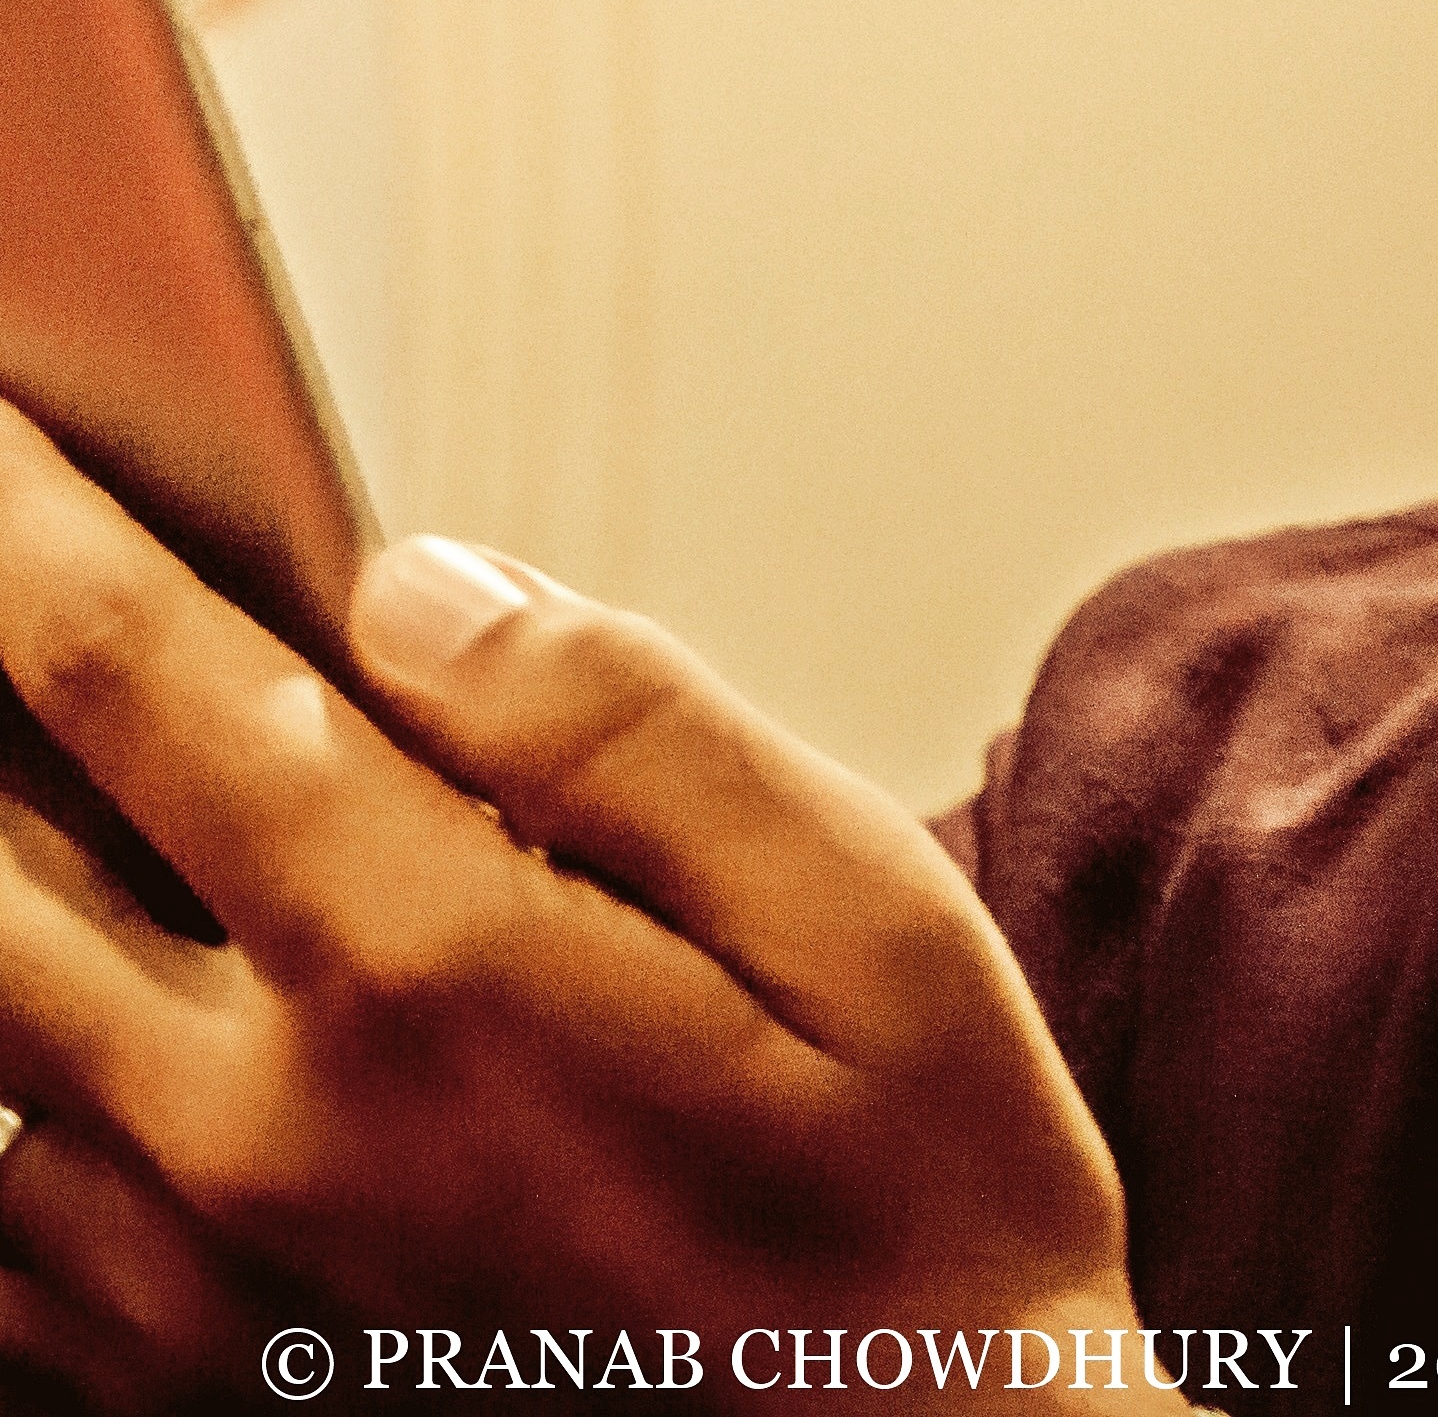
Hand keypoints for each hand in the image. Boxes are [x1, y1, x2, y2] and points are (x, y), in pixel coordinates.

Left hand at [0, 402, 1133, 1377]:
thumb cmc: (926, 1201)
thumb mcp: (860, 908)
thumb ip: (625, 726)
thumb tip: (416, 590)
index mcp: (428, 975)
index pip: (139, 682)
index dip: (26, 528)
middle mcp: (261, 1138)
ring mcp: (207, 1293)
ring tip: (38, 782)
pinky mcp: (208, 1400)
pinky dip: (2, 1108)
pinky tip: (73, 1031)